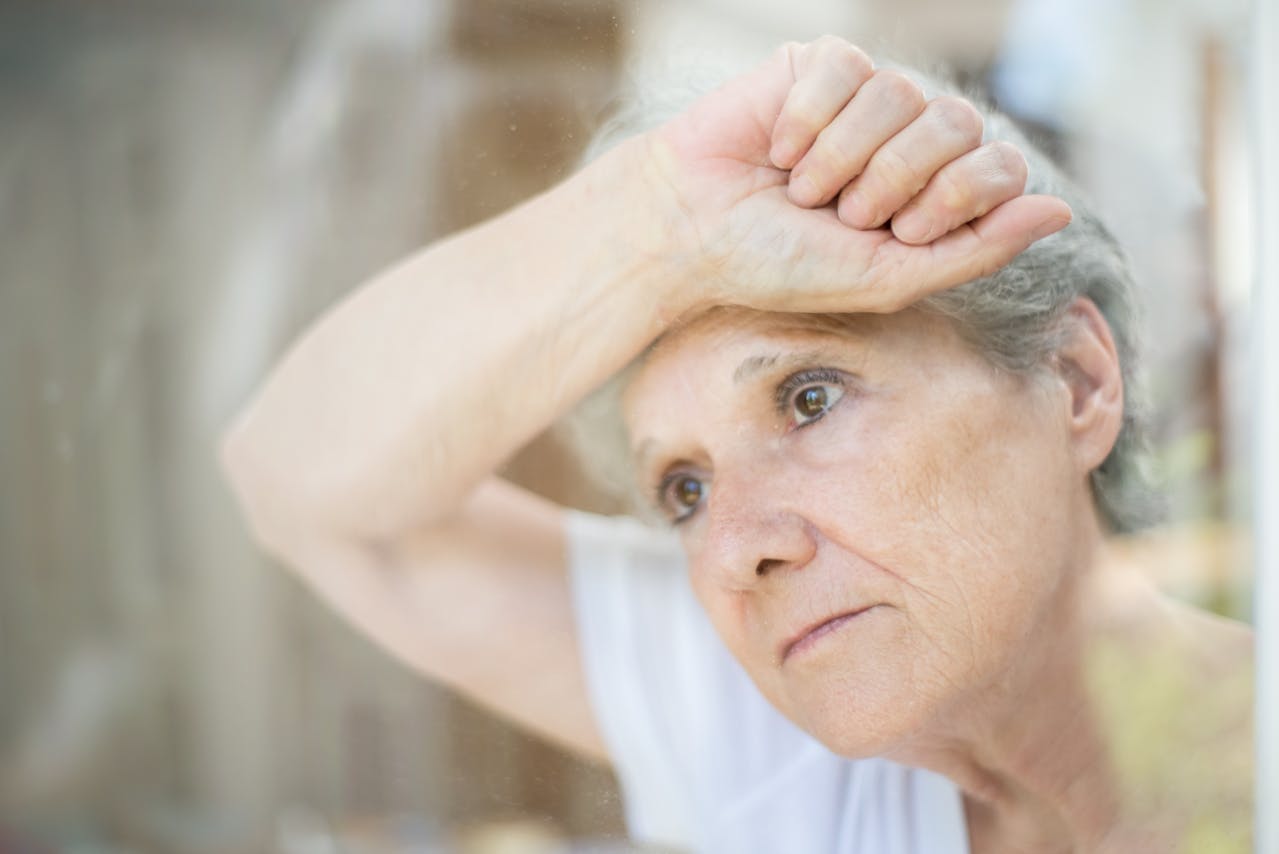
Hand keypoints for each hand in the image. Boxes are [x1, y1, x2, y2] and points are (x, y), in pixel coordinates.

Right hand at [641, 36, 1071, 313]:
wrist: (694, 232)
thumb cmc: (782, 266)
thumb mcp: (886, 279)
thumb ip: (977, 250)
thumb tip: (1061, 211)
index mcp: (937, 191)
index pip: (999, 165)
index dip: (950, 197)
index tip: (893, 232)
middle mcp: (913, 138)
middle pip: (957, 124)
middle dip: (890, 182)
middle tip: (840, 213)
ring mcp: (870, 98)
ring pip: (902, 93)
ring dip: (842, 157)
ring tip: (803, 187)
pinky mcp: (822, 64)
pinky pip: (848, 69)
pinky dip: (806, 121)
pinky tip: (778, 147)